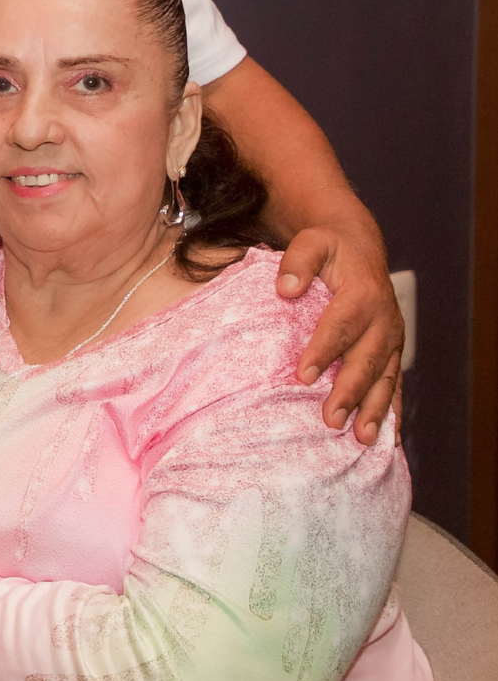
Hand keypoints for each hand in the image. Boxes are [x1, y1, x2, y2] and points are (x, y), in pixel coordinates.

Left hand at [278, 224, 402, 443]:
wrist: (360, 247)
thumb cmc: (330, 247)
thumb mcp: (311, 242)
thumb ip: (298, 261)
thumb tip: (284, 288)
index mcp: (363, 294)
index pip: (340, 327)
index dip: (323, 352)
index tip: (302, 375)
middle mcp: (383, 320)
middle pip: (366, 360)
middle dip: (349, 391)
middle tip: (331, 419)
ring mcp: (392, 338)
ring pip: (385, 378)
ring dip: (374, 409)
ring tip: (361, 438)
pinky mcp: (393, 350)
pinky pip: (395, 383)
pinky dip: (393, 411)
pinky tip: (389, 438)